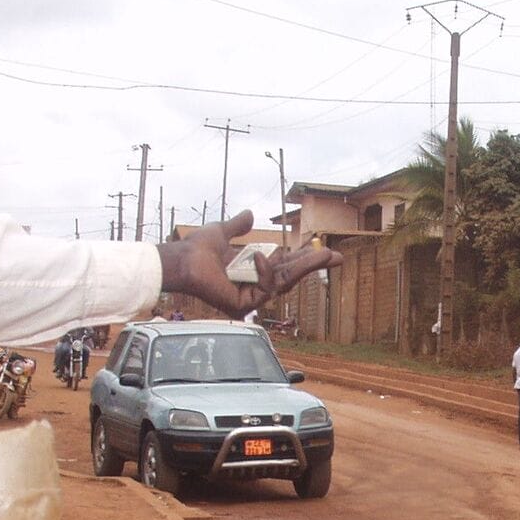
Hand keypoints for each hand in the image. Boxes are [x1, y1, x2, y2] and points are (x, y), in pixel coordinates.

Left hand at [157, 212, 342, 317]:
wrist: (183, 259)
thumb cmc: (197, 249)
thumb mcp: (223, 231)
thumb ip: (238, 225)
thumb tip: (250, 214)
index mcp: (251, 270)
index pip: (283, 265)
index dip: (302, 258)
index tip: (323, 250)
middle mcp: (253, 286)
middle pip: (289, 276)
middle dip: (312, 265)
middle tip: (336, 257)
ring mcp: (250, 298)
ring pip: (284, 283)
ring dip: (304, 268)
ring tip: (323, 254)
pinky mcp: (244, 305)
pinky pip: (265, 288)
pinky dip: (264, 271)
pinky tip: (258, 257)